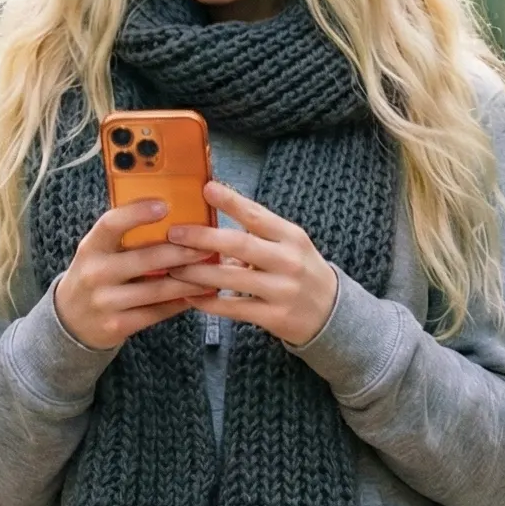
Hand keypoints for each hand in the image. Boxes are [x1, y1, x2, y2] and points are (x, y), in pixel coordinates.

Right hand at [50, 200, 217, 349]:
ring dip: (190, 281)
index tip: (165, 205)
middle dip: (183, 252)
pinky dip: (181, 303)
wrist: (70, 321)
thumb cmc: (95, 276)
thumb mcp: (98, 252)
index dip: (137, 213)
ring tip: (213, 272)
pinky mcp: (117, 325)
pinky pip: (157, 312)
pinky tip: (199, 295)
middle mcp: (96, 273)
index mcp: (91, 247)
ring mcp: (106, 301)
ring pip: (158, 289)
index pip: (111, 224)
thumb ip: (124, 237)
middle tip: (209, 245)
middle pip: (147, 258)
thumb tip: (171, 215)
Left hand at [164, 182, 340, 347]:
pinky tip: (189, 297)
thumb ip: (257, 234)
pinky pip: (233, 308)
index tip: (206, 188)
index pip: (258, 215)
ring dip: (197, 273)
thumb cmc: (300, 270)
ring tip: (173, 268)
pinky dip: (208, 302)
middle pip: (239, 245)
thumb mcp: (289, 245)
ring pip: (231, 279)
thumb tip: (211, 221)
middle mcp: (288, 261)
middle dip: (202, 238)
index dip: (231, 201)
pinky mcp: (274, 316)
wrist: (332, 312)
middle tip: (175, 233)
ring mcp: (281, 290)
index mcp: (291, 237)